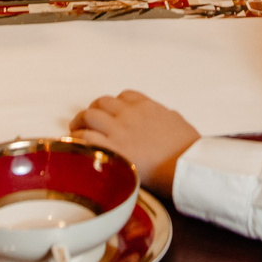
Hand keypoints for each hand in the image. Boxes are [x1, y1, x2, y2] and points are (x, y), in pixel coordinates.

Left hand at [72, 90, 199, 196]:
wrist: (185, 165)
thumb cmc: (187, 148)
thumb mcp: (177, 122)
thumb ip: (164, 117)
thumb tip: (161, 119)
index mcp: (147, 106)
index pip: (124, 96)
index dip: (115, 103)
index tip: (111, 113)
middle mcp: (130, 114)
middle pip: (102, 103)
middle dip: (93, 110)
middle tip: (87, 121)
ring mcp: (119, 130)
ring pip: (90, 115)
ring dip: (80, 122)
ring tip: (75, 131)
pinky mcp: (112, 149)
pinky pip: (86, 138)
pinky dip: (77, 139)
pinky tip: (74, 145)